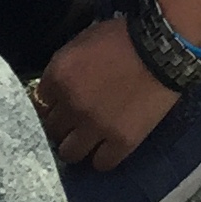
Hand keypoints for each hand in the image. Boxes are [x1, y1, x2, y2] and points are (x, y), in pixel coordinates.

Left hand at [33, 14, 179, 170]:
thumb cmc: (122, 38)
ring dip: (76, 146)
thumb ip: (65, 67)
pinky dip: (102, 158)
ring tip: (86, 140)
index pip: (39, 101)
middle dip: (61, 124)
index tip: (59, 104)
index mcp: (59, 75)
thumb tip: (57, 86)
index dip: (51, 103)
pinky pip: (101, 163)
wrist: (161, 49)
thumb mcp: (82, 42)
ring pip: (69, 153)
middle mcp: (71, 104)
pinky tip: (106, 148)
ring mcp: (95, 126)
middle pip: (52, 128)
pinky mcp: (121, 142)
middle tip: (73, 122)